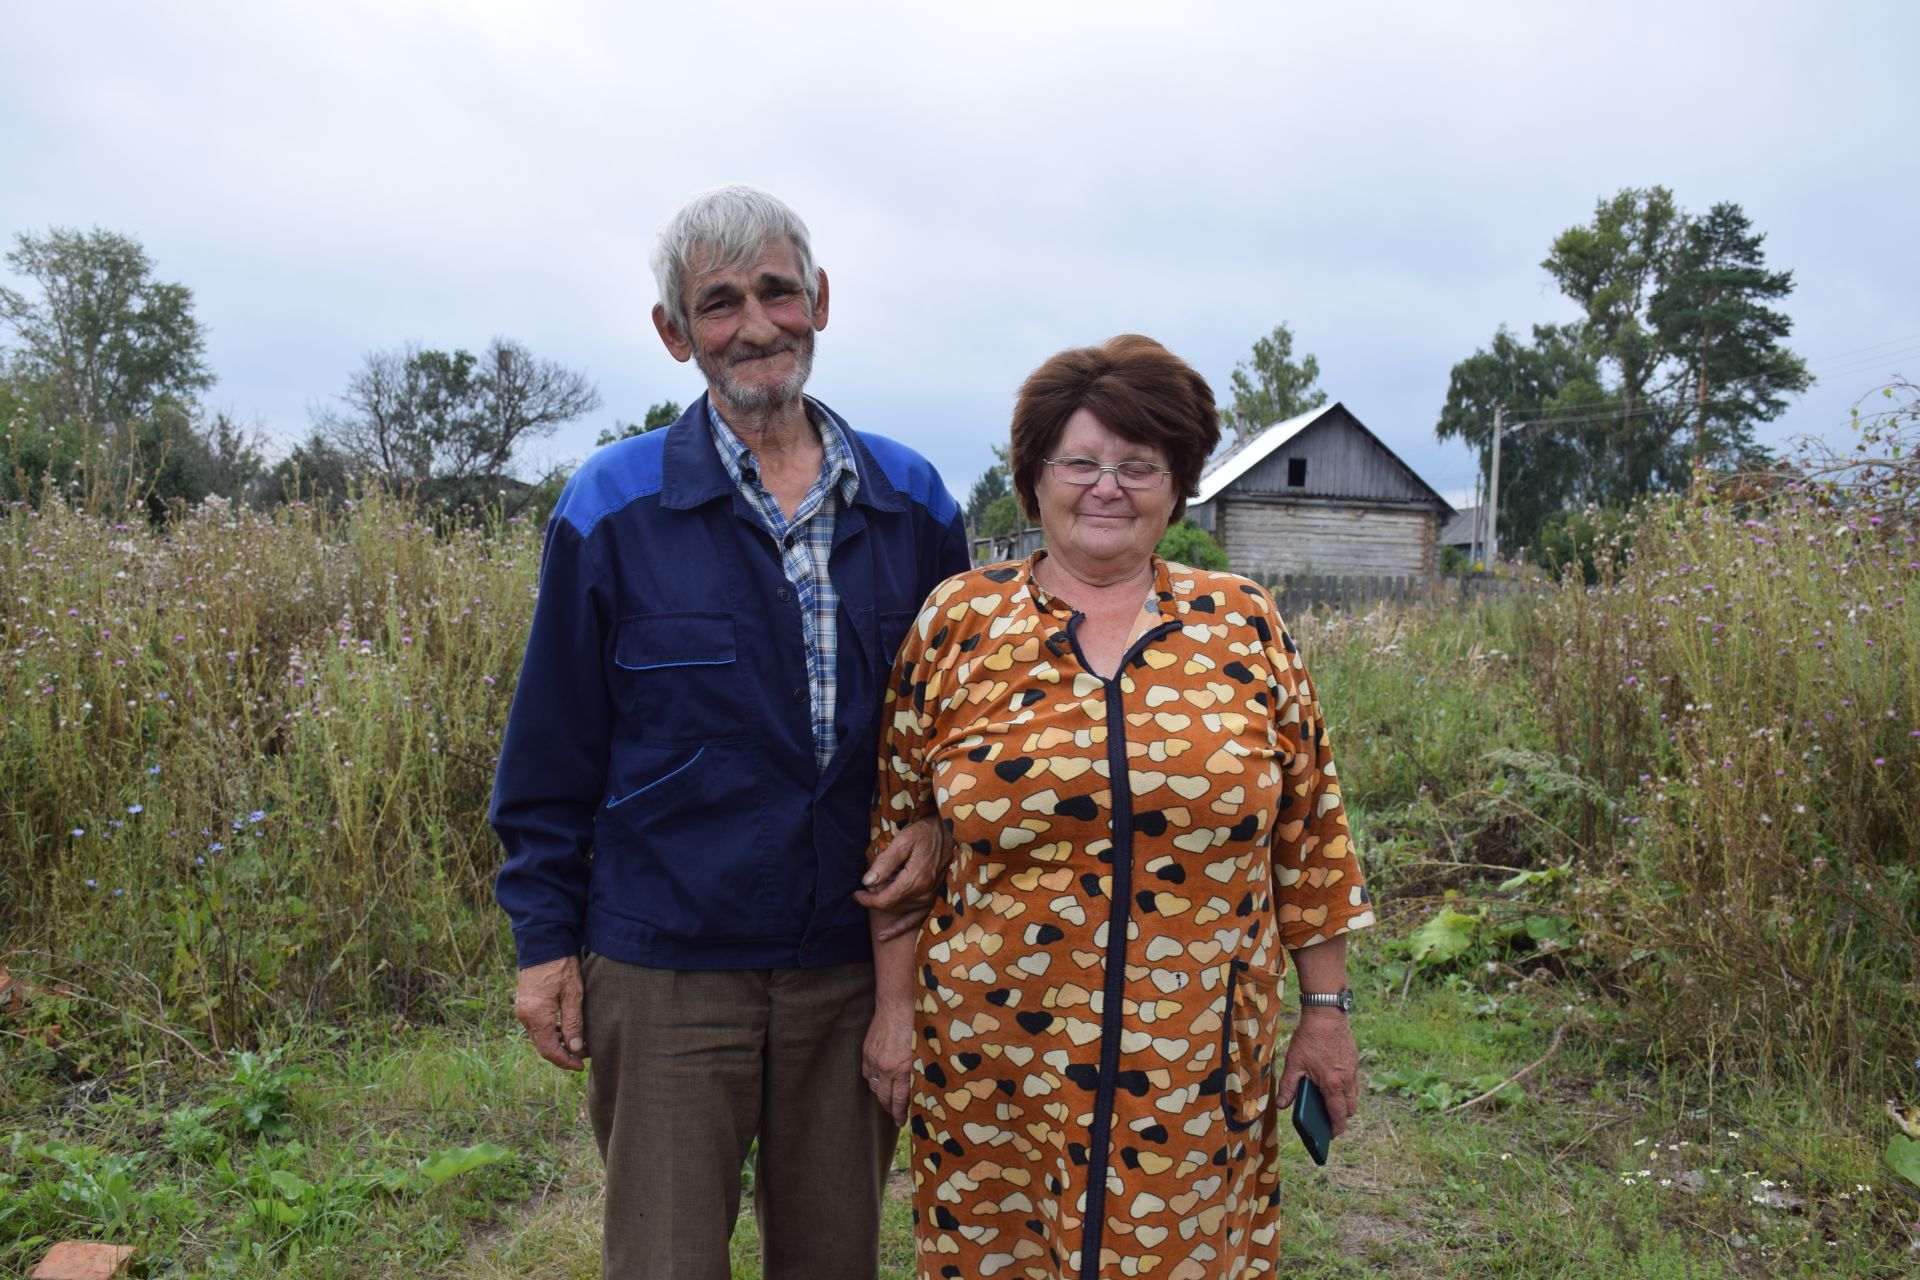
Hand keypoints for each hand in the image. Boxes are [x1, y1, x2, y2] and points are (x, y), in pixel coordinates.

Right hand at [513, 956, 585, 1071]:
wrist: (544, 943)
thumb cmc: (561, 966)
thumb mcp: (573, 994)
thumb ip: (574, 1023)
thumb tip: (575, 1049)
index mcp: (536, 1016)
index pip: (549, 1050)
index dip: (565, 1062)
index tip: (581, 1066)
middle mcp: (525, 1015)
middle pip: (543, 1045)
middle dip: (563, 1054)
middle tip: (584, 1055)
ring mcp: (522, 1009)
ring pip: (540, 1036)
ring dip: (558, 1043)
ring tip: (579, 1042)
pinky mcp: (525, 1003)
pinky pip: (537, 1025)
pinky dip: (551, 1031)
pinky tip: (566, 1029)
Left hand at [855, 816, 952, 939]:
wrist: (948, 832)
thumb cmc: (924, 833)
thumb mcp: (903, 841)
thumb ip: (885, 863)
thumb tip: (867, 882)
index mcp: (915, 881)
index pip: (884, 900)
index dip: (867, 900)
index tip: (856, 894)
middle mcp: (924, 894)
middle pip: (890, 906)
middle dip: (876, 897)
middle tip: (871, 882)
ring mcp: (930, 899)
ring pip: (900, 911)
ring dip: (887, 904)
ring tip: (880, 889)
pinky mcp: (933, 899)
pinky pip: (916, 920)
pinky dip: (899, 928)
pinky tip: (885, 936)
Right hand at [862, 1001, 913, 1124]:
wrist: (896, 1005)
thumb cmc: (915, 1025)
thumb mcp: (923, 1051)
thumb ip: (919, 1070)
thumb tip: (922, 1087)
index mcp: (902, 1069)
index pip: (899, 1100)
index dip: (899, 1114)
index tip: (900, 1123)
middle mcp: (885, 1067)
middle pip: (884, 1097)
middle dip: (890, 1109)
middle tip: (895, 1116)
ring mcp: (874, 1059)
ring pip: (874, 1086)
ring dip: (881, 1095)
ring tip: (887, 1100)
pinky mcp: (867, 1052)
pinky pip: (867, 1073)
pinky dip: (872, 1081)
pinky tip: (878, 1082)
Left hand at [1274, 1008, 1359, 1136]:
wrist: (1327, 1015)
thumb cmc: (1309, 1038)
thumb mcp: (1294, 1063)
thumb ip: (1289, 1086)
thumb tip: (1282, 1105)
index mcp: (1332, 1085)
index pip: (1338, 1114)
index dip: (1336, 1128)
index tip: (1331, 1135)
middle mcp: (1347, 1080)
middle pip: (1350, 1108)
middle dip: (1342, 1117)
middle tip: (1329, 1120)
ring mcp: (1353, 1070)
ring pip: (1354, 1095)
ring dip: (1345, 1102)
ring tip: (1331, 1103)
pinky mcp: (1354, 1061)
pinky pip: (1354, 1081)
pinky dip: (1346, 1087)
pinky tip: (1333, 1082)